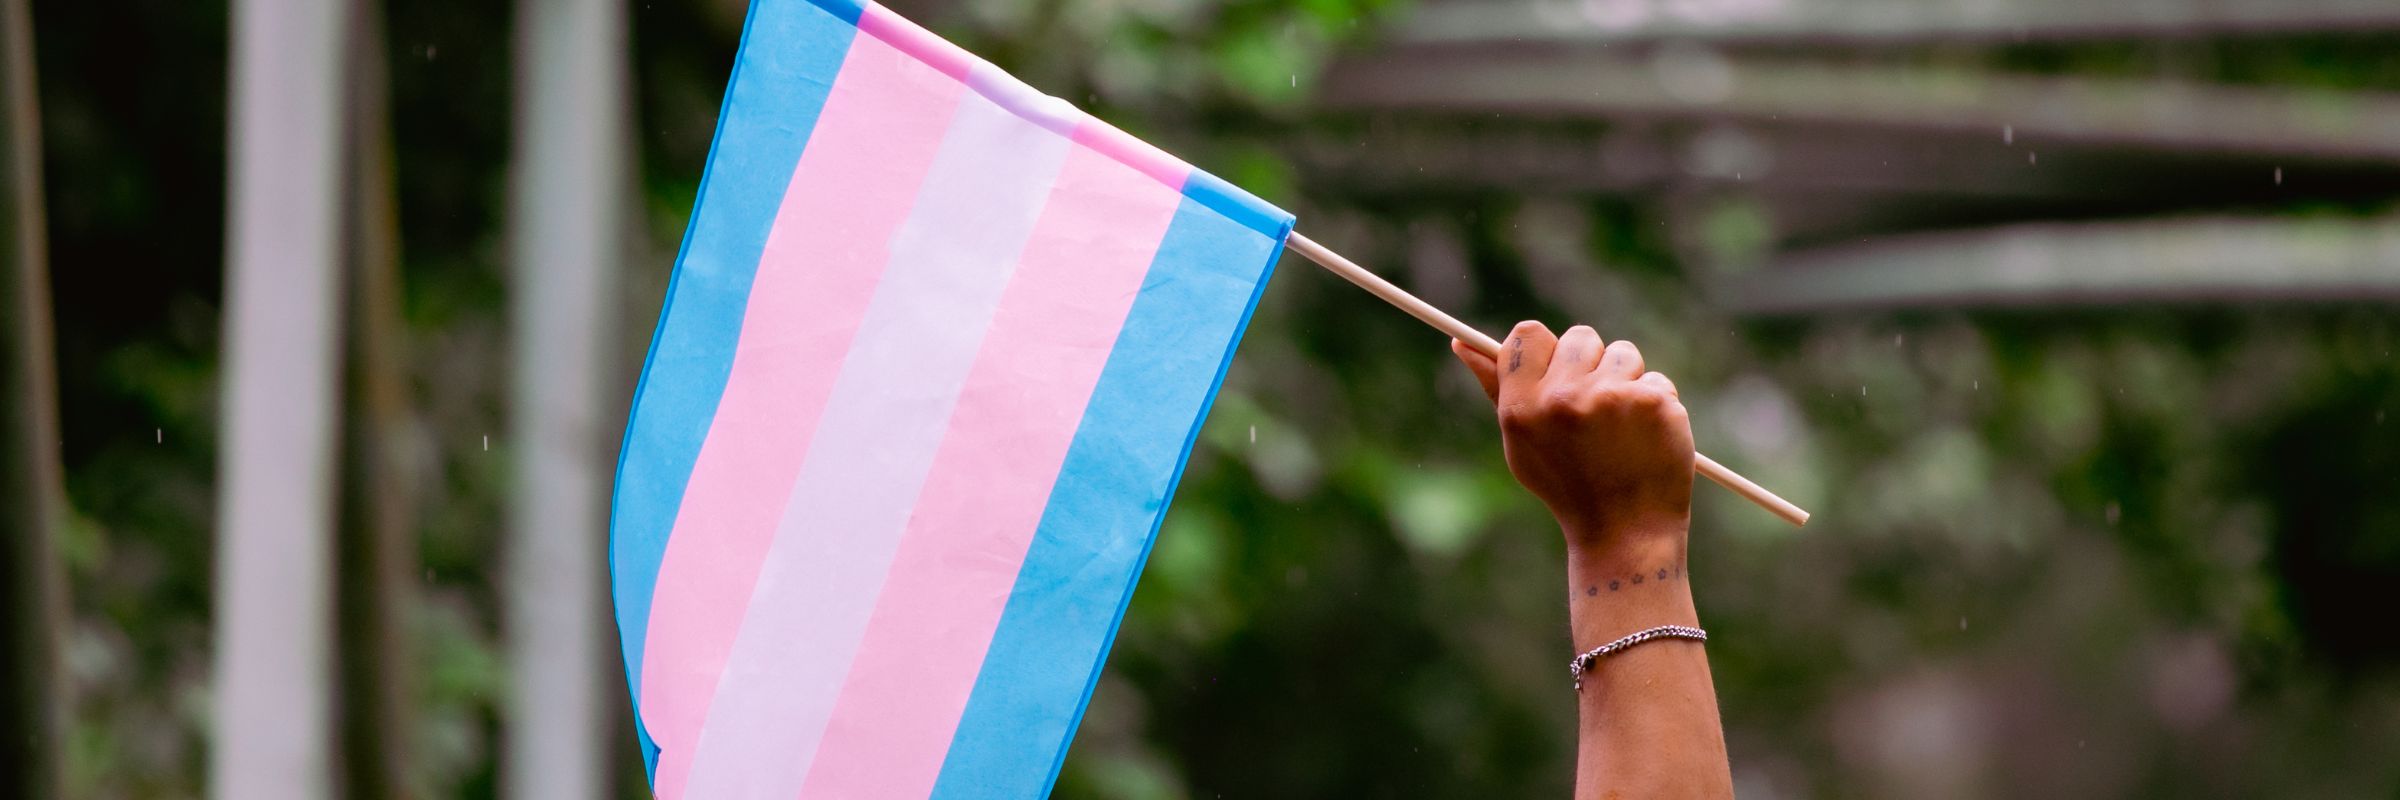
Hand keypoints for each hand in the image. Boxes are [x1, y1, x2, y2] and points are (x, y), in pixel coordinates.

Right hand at [1452, 322, 1694, 551]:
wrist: (1625, 533)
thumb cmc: (1568, 485)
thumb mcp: (1522, 441)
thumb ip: (1497, 388)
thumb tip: (1461, 343)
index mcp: (1522, 407)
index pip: (1528, 334)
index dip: (1546, 349)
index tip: (1557, 369)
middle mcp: (1563, 398)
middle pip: (1579, 336)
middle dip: (1591, 365)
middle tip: (1594, 411)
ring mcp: (1611, 397)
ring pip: (1623, 353)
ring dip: (1626, 381)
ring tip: (1621, 428)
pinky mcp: (1653, 403)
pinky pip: (1656, 380)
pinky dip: (1655, 406)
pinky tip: (1647, 440)